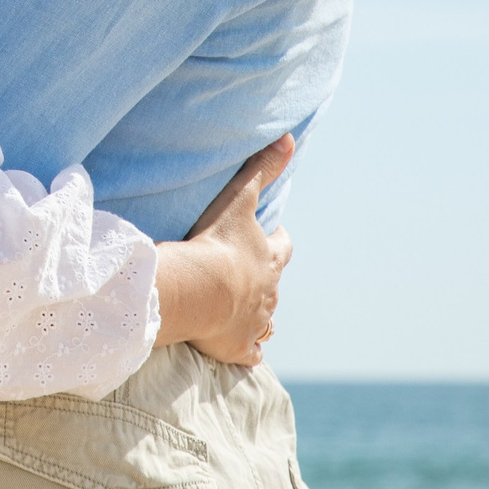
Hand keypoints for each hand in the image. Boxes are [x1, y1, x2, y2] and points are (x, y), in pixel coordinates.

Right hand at [179, 134, 294, 365]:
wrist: (199, 291)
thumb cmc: (217, 244)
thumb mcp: (240, 199)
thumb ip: (262, 168)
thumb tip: (289, 137)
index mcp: (270, 259)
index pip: (282, 246)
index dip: (275, 238)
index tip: (269, 232)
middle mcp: (269, 292)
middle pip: (274, 282)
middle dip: (266, 276)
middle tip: (251, 270)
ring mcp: (256, 322)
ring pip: (267, 319)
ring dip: (260, 312)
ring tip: (246, 307)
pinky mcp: (238, 347)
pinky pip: (251, 351)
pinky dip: (250, 348)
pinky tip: (246, 347)